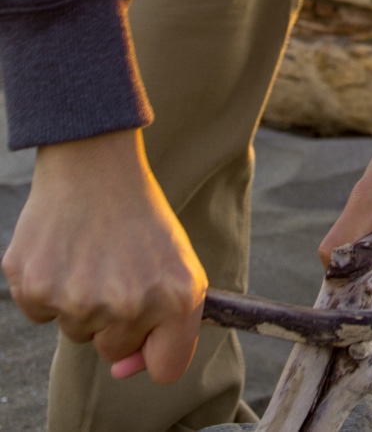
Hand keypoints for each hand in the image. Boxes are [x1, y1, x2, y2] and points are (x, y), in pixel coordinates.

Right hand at [1, 128, 206, 383]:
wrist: (93, 162)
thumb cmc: (138, 215)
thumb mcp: (175, 260)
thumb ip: (165, 321)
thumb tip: (124, 369)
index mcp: (175, 298)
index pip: (166, 368)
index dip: (152, 354)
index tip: (144, 336)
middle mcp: (128, 306)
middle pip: (113, 350)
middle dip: (114, 317)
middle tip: (116, 265)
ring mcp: (78, 300)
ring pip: (76, 331)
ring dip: (80, 300)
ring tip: (91, 250)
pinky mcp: (35, 289)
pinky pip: (42, 313)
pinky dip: (49, 286)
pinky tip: (62, 248)